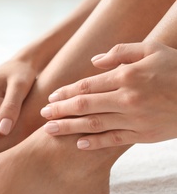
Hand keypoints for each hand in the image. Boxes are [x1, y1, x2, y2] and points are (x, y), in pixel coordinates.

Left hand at [40, 42, 176, 148]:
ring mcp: (134, 119)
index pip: (86, 86)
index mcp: (127, 77)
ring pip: (93, 125)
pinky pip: (113, 140)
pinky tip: (78, 144)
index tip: (51, 96)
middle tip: (42, 114)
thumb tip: (93, 62)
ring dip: (68, 127)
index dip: (66, 92)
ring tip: (49, 130)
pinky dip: (94, 143)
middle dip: (60, 110)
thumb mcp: (152, 50)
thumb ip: (120, 53)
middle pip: (84, 106)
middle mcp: (126, 99)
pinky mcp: (142, 135)